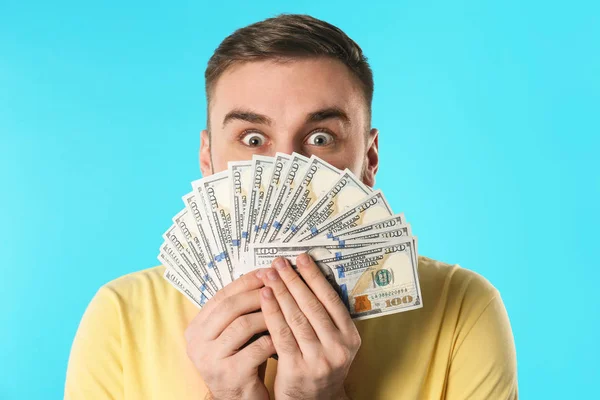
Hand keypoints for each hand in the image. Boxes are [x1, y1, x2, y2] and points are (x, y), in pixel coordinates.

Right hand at [185, 269, 274, 399]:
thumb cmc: (242, 361)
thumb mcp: (233, 335)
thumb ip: (238, 310)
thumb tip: (263, 274)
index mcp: (195, 329)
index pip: (220, 296)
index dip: (244, 282)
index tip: (265, 271)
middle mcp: (197, 344)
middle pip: (229, 308)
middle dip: (256, 293)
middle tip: (276, 285)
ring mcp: (210, 361)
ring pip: (242, 325)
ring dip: (267, 315)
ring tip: (284, 309)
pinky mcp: (230, 375)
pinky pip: (256, 348)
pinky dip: (272, 339)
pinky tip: (283, 336)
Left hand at [258, 254, 361, 399]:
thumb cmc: (318, 366)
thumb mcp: (333, 344)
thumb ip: (325, 318)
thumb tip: (305, 278)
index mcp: (350, 337)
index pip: (332, 300)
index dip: (315, 277)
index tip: (302, 258)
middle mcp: (338, 348)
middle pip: (313, 306)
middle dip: (294, 280)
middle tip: (280, 262)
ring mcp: (319, 360)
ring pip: (297, 318)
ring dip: (281, 292)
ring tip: (269, 275)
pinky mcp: (298, 369)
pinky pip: (282, 334)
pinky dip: (272, 312)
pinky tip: (264, 297)